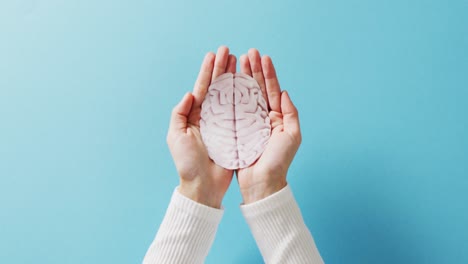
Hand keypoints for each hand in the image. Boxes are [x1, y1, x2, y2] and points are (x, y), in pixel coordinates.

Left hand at [167, 46, 236, 207]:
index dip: (208, 71)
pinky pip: (243, 112)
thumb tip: (189, 94)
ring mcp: (224, 124)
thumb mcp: (176, 137)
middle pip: (218, 87)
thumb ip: (179, 113)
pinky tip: (250, 84)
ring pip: (231, 95)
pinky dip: (246, 97)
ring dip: (235, 78)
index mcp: (195, 116)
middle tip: (229, 51)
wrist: (203, 187)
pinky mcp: (237, 133)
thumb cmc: (187, 164)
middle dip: (223, 68)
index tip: (214, 54)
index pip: (203, 88)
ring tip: (241, 61)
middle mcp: (210, 117)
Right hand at [237, 49, 301, 203]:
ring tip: (237, 62)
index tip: (263, 57)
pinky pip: (233, 109)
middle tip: (248, 53)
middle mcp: (263, 117)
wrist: (262, 182)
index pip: (272, 90)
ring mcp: (249, 122)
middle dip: (254, 70)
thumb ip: (291, 113)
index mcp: (277, 117)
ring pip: (244, 95)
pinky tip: (226, 83)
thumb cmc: (279, 161)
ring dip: (242, 78)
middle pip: (257, 88)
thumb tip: (285, 93)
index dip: (268, 73)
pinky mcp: (236, 130)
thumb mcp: (292, 136)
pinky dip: (230, 95)